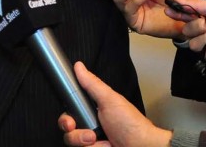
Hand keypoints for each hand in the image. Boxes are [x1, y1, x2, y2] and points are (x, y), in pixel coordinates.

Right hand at [57, 61, 171, 146]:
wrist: (140, 146)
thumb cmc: (130, 123)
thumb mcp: (109, 99)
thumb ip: (92, 84)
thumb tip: (79, 67)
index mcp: (93, 110)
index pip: (71, 111)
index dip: (66, 114)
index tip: (68, 117)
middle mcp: (90, 126)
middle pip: (66, 126)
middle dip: (68, 126)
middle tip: (73, 126)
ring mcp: (91, 141)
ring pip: (71, 139)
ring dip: (79, 138)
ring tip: (94, 138)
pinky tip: (100, 145)